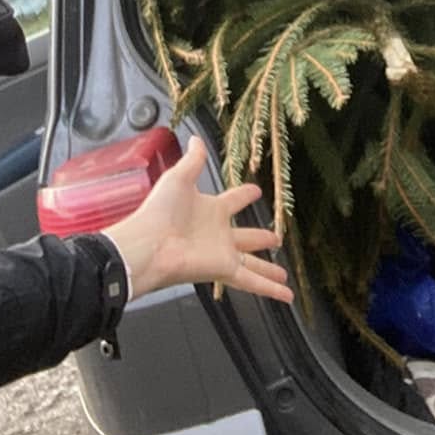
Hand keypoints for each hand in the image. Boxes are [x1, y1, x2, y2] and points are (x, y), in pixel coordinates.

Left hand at [101, 135, 293, 304]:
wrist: (147, 244)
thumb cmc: (159, 211)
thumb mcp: (178, 178)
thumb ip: (193, 160)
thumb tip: (196, 137)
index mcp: (210, 209)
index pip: (232, 200)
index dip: (245, 194)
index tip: (256, 191)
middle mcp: (218, 233)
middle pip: (246, 237)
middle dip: (260, 238)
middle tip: (276, 239)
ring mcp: (222, 254)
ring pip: (252, 264)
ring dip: (269, 270)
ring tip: (285, 276)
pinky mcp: (223, 270)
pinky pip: (252, 281)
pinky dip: (270, 290)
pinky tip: (286, 296)